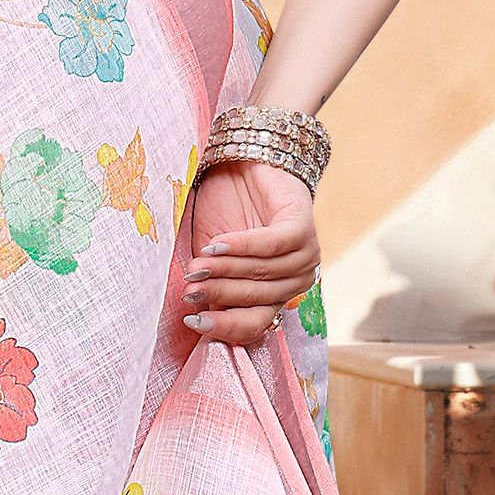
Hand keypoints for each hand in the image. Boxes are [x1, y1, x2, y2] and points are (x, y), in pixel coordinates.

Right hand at [183, 155, 318, 345]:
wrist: (238, 167)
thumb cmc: (222, 215)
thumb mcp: (211, 258)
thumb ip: (210, 285)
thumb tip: (193, 311)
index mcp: (274, 295)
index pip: (255, 325)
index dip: (224, 327)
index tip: (191, 320)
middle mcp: (294, 280)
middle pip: (257, 298)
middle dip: (220, 294)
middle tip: (190, 289)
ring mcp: (304, 255)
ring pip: (264, 272)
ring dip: (227, 269)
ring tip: (199, 264)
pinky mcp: (303, 226)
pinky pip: (273, 244)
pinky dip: (244, 246)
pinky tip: (217, 244)